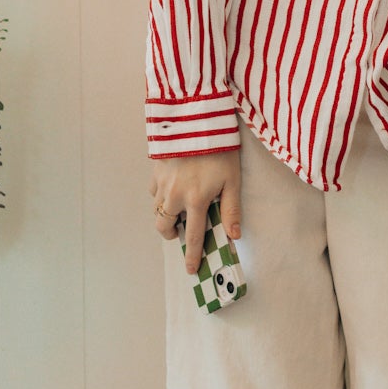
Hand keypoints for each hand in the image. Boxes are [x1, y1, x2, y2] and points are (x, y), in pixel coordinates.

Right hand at [148, 149, 241, 273]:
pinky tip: (172, 188)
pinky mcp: (156, 170)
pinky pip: (153, 191)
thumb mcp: (232, 180)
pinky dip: (160, 195)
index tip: (191, 269)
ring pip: (157, 210)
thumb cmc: (220, 149)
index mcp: (196, 200)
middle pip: (164, 227)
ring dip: (166, 215)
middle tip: (181, 231)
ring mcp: (162, 183)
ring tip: (179, 209)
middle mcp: (175, 195)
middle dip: (171, 234)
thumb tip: (234, 235)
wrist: (197, 119)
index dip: (192, 255)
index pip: (193, 236)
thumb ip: (231, 209)